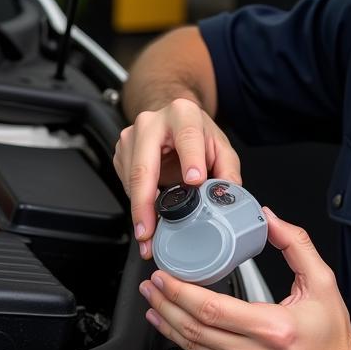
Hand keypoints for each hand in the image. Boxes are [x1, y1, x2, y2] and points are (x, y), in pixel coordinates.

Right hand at [114, 97, 241, 258]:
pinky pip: (125, 184)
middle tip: (149, 231)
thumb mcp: (219, 146)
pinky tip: (146, 215)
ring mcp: (131, 137)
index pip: (187, 137)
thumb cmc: (195, 133)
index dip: (190, 159)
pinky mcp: (121, 152)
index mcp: (182, 114)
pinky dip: (136, 204)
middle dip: (145, 203)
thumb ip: (228, 170)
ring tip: (149, 235)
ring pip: (131, 180)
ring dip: (139, 212)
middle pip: (144, 167)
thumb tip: (228, 196)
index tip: (194, 181)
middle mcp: (151, 122)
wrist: (172, 120)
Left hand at [137, 207, 350, 349]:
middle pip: (195, 329)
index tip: (165, 276)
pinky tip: (171, 325)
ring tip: (154, 301)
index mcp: (274, 328)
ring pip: (194, 347)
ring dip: (167, 322)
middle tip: (152, 284)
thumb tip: (270, 218)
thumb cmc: (332, 337)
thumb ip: (296, 244)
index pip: (212, 310)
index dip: (181, 292)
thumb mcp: (322, 282)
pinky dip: (183, 340)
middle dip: (165, 303)